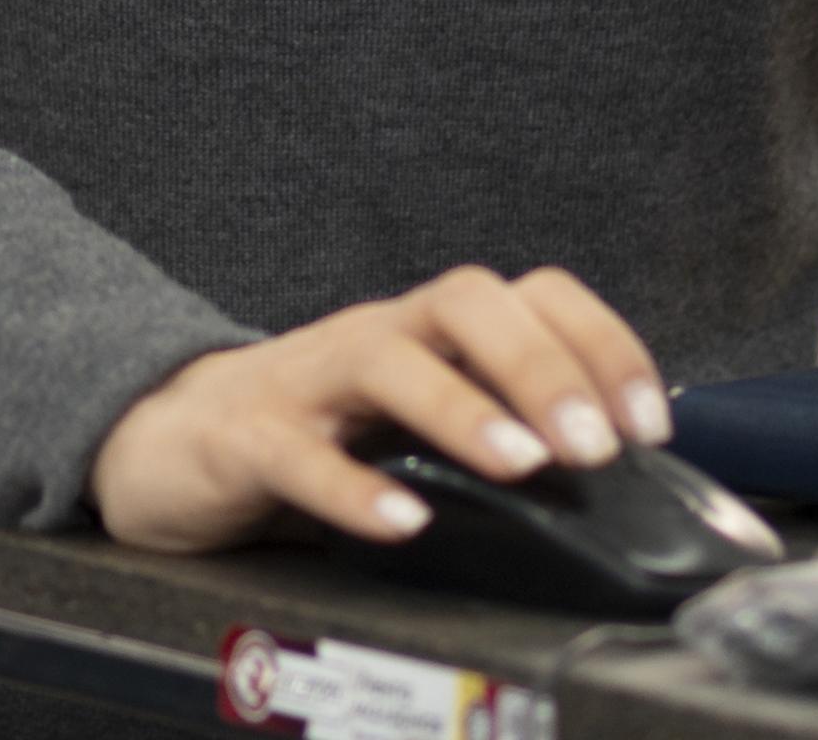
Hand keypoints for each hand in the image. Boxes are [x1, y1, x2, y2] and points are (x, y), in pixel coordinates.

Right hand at [86, 266, 670, 556]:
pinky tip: (402, 522)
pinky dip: (352, 489)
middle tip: (595, 446)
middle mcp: (376, 338)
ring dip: (463, 409)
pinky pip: (296, 453)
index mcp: (428, 333)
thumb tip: (617, 475)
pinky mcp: (245, 437)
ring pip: (387, 359)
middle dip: (543, 366)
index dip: (601, 344)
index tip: (649, 423)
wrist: (168, 440)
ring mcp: (308, 381)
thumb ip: (497, 426)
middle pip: (465, 302)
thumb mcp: (415, 419)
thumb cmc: (312, 430)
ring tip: (521, 465)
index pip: (530, 294)